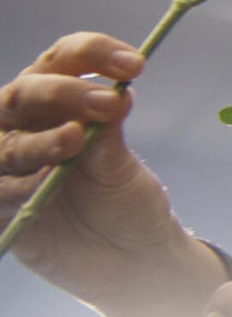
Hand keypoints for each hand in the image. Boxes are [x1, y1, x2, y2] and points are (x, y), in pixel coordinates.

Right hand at [0, 32, 224, 316]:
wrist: (131, 263)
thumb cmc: (127, 204)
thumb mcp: (121, 164)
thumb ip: (108, 130)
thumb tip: (116, 91)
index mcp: (60, 104)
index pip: (61, 61)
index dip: (91, 53)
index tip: (133, 64)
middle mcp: (26, 128)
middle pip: (22, 95)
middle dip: (63, 93)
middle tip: (107, 103)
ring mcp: (8, 168)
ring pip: (6, 144)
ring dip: (40, 141)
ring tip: (77, 140)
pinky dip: (17, 186)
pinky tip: (44, 186)